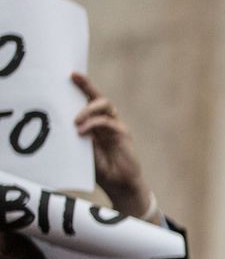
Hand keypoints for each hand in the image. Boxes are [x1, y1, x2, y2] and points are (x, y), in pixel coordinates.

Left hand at [72, 73, 149, 218]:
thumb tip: (66, 120)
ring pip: (105, 105)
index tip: (72, 74)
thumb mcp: (83, 149)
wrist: (119, 184)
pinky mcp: (123, 134)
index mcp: (97, 124)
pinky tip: (82, 132)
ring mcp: (116, 126)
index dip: (83, 86)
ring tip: (76, 121)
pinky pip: (107, 122)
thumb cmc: (101, 169)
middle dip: (87, 87)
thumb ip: (79, 134)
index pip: (90, 100)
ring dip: (88, 109)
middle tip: (72, 81)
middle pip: (99, 98)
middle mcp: (107, 122)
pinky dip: (93, 124)